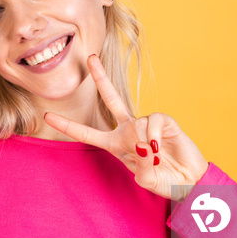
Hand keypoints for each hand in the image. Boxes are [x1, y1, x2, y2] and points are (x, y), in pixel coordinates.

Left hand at [44, 55, 208, 200]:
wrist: (190, 180)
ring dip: (145, 143)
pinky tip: (162, 147)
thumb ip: (142, 171)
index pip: (86, 133)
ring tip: (155, 157)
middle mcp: (127, 129)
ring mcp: (145, 124)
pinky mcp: (164, 121)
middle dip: (100, 77)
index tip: (46, 116)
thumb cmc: (165, 180)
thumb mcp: (147, 181)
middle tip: (90, 57)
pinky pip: (154, 121)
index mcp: (115, 144)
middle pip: (110, 98)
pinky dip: (155, 136)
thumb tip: (143, 149)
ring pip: (137, 122)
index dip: (67, 125)